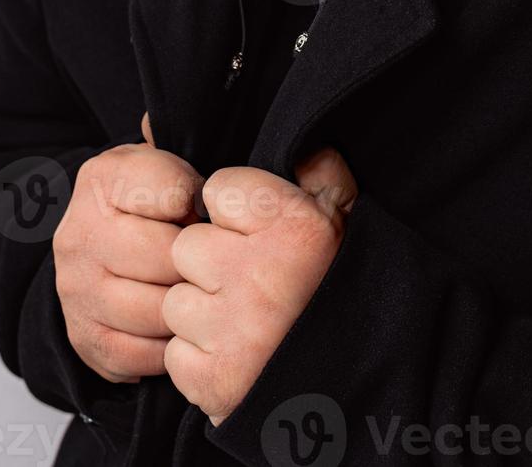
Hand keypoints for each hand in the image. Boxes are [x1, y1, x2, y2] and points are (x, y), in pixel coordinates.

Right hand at [52, 120, 203, 383]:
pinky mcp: (84, 337)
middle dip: (200, 260)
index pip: (176, 192)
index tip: (200, 208)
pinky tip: (178, 324)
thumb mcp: (156, 163)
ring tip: (198, 289)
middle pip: (170, 257)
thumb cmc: (145, 204)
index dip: (202, 202)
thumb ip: (169, 143)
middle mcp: (78, 233)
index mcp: (101, 179)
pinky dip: (171, 347)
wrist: (93, 252)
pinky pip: (145, 356)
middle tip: (210, 257)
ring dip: (190, 306)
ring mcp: (77, 288)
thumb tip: (154, 120)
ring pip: (160, 310)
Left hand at [162, 148, 357, 425]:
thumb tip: (300, 144)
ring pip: (176, 301)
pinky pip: (176, 354)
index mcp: (294, 228)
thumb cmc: (344, 293)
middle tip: (248, 282)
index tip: (257, 231)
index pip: (217, 190)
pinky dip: (199, 359)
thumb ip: (321, 174)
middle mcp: (258, 274)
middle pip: (187, 245)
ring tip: (246, 322)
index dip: (234, 210)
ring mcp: (232, 330)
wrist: (355, 386)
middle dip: (210, 262)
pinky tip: (236, 357)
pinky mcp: (213, 378)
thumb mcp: (347, 223)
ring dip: (201, 312)